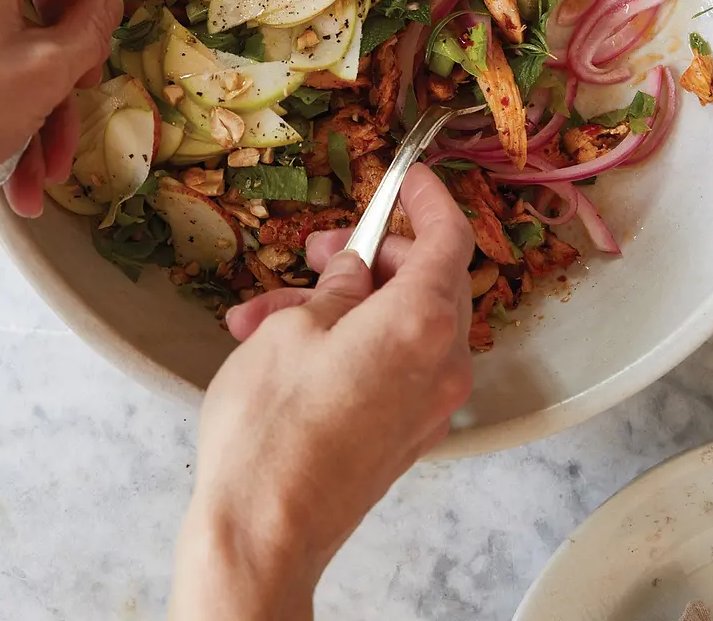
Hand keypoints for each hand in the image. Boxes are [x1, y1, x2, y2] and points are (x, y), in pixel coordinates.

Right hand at [171, 165, 474, 620]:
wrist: (264, 534)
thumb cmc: (273, 425)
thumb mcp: (294, 328)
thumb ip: (338, 286)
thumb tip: (355, 266)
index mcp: (423, 321)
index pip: (449, 238)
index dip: (430, 200)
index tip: (409, 178)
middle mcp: (443, 362)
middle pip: (426, 278)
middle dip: (369, 255)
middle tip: (316, 250)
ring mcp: (431, 403)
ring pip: (398, 321)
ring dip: (340, 304)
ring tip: (263, 313)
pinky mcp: (408, 433)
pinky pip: (392, 363)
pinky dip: (350, 342)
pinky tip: (284, 347)